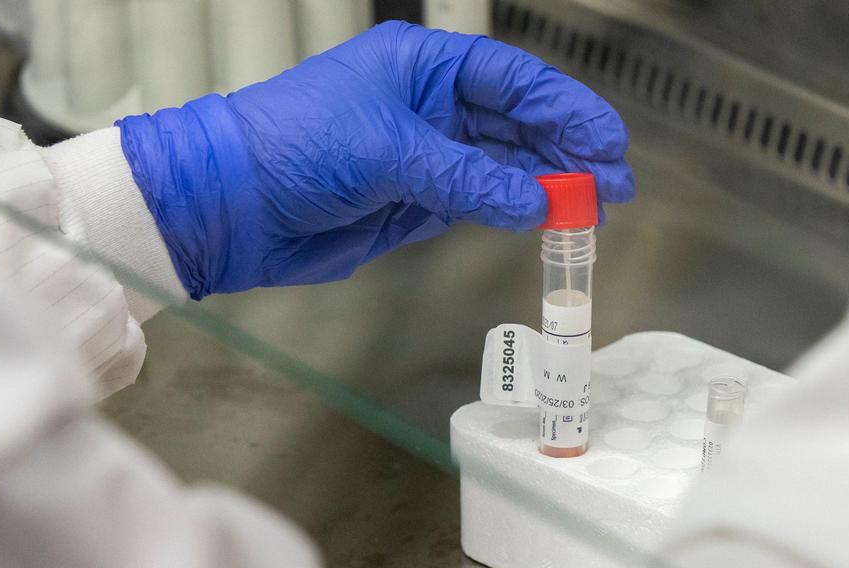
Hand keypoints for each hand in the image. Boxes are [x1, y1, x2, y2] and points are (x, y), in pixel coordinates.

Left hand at [118, 21, 633, 298]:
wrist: (233, 205)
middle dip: (569, 152)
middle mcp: (430, 105)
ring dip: (549, 185)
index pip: (512, 81)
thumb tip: (538, 203)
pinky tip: (546, 219)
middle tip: (615, 183)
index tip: (607, 141)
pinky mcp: (417, 200)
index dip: (566, 109)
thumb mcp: (390, 153)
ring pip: (505, 166)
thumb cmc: (296, 146)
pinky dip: (513, 211)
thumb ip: (470, 180)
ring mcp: (426, 154)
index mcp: (423, 67)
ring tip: (595, 207)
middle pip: (517, 123)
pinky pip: (480, 202)